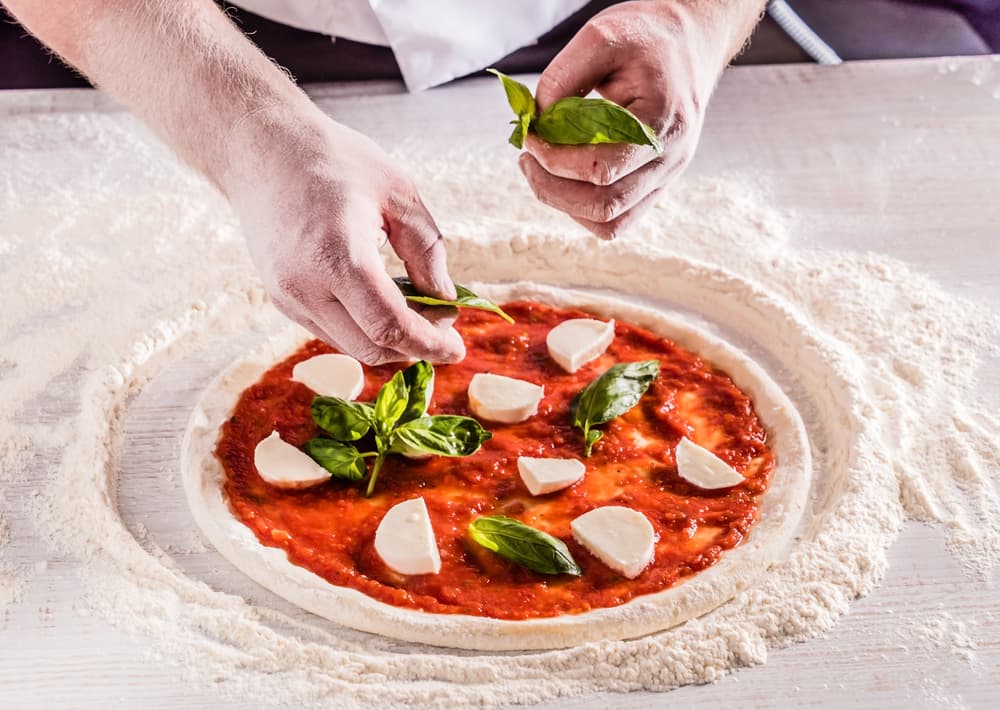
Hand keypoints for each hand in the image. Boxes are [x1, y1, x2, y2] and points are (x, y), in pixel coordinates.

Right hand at [226, 109, 465, 364]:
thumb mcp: (398, 192)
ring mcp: (288, 297)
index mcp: (336, 255)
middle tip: (444, 330)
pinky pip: (332, 332)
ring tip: (418, 312)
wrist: (261, 150)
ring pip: (351, 346)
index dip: (429, 345)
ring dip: (390, 341)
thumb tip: (445, 300)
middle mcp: (305, 286)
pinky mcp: (281, 299)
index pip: (389, 326)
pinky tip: (385, 304)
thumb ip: (426, 251)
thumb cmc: (334, 161)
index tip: (456, 349)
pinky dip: (364, 329)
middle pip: (371, 348)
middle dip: (414, 347)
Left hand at [519, 0, 736, 238]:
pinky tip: (563, 181)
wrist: (688, 43)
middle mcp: (671, 158)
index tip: (530, 135)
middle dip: (552, 187)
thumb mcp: (602, 37)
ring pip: (610, 221)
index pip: (601, 169)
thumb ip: (563, 76)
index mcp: (664, 123)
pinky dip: (582, 209)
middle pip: (604, 204)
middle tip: (527, 158)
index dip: (555, 159)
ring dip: (564, 204)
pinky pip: (617, 220)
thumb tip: (537, 121)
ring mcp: (666, 176)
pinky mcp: (655, 184)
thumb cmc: (647, 38)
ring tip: (539, 171)